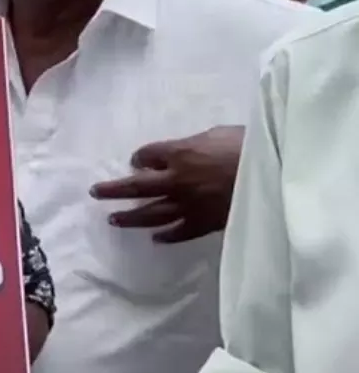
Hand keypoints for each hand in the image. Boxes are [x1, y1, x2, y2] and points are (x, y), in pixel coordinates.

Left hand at [90, 125, 244, 242]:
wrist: (275, 174)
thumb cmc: (250, 146)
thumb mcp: (217, 133)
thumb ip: (195, 143)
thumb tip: (184, 149)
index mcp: (179, 153)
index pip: (147, 155)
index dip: (140, 157)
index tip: (137, 161)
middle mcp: (176, 180)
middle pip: (137, 186)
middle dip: (114, 189)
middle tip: (96, 193)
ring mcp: (189, 204)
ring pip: (152, 213)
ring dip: (131, 217)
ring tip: (113, 220)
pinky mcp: (205, 223)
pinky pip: (180, 232)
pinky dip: (166, 236)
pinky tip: (155, 238)